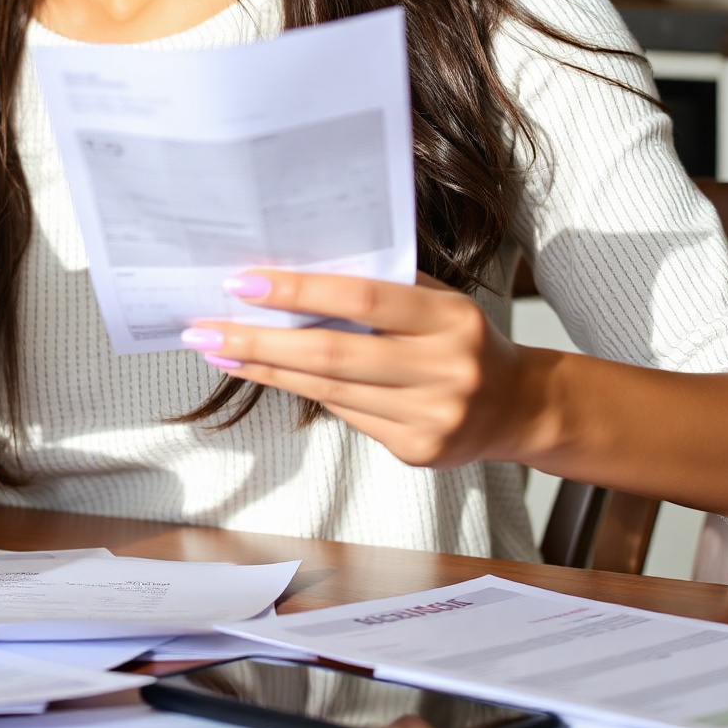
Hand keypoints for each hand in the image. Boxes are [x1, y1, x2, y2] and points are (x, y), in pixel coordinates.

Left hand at [183, 267, 727, 523]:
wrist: (522, 408)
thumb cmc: (463, 338)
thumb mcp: (437, 300)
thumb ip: (381, 288)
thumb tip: (291, 275)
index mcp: (449, 318)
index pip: (361, 298)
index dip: (299, 289)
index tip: (242, 282)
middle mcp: (444, 370)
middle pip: (332, 354)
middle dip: (260, 341)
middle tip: (205, 328)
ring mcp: (430, 418)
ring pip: (328, 391)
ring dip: (266, 369)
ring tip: (221, 349)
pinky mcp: (416, 452)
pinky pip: (346, 416)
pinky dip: (306, 393)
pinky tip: (273, 374)